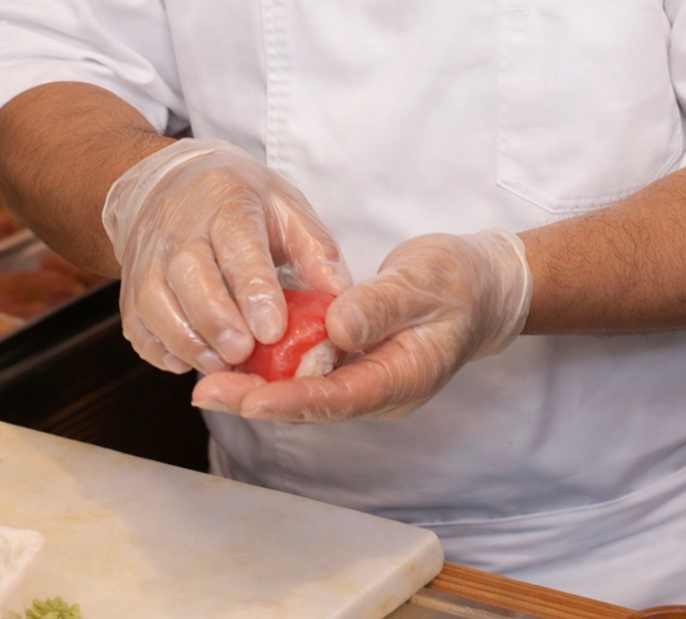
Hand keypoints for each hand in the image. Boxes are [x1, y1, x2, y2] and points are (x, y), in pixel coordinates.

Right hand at [102, 140, 350, 378]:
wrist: (174, 182)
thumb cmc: (241, 200)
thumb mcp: (287, 207)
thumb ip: (315, 250)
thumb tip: (339, 296)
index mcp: (227, 202)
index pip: (238, 246)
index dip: (254, 290)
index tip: (273, 330)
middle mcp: (180, 227)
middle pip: (189, 275)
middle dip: (216, 320)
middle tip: (244, 354)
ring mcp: (149, 257)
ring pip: (156, 303)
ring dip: (188, 341)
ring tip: (222, 367)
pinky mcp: (132, 286)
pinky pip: (136, 324)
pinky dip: (158, 350)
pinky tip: (186, 364)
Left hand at [192, 227, 531, 422]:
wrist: (480, 287)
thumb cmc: (456, 281)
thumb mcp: (423, 282)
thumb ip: (380, 304)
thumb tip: (336, 327)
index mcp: (401, 378)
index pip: (338, 397)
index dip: (291, 399)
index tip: (248, 399)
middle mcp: (378, 390)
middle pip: (312, 403)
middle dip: (257, 399)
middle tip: (206, 392)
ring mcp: (365, 379)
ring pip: (305, 391)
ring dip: (257, 386)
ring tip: (207, 379)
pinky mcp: (354, 362)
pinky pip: (309, 372)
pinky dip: (274, 368)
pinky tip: (238, 357)